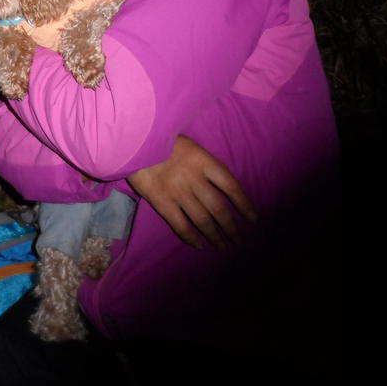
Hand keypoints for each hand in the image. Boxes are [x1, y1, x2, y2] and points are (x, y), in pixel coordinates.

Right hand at [128, 135, 256, 249]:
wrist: (132, 140)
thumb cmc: (162, 139)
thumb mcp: (190, 145)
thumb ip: (205, 164)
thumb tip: (222, 188)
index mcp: (204, 161)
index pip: (231, 186)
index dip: (245, 204)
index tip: (253, 219)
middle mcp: (194, 179)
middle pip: (219, 208)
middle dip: (232, 227)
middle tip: (240, 241)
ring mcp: (178, 192)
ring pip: (203, 220)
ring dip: (216, 236)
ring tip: (225, 247)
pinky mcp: (162, 202)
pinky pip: (181, 225)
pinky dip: (192, 238)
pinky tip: (200, 245)